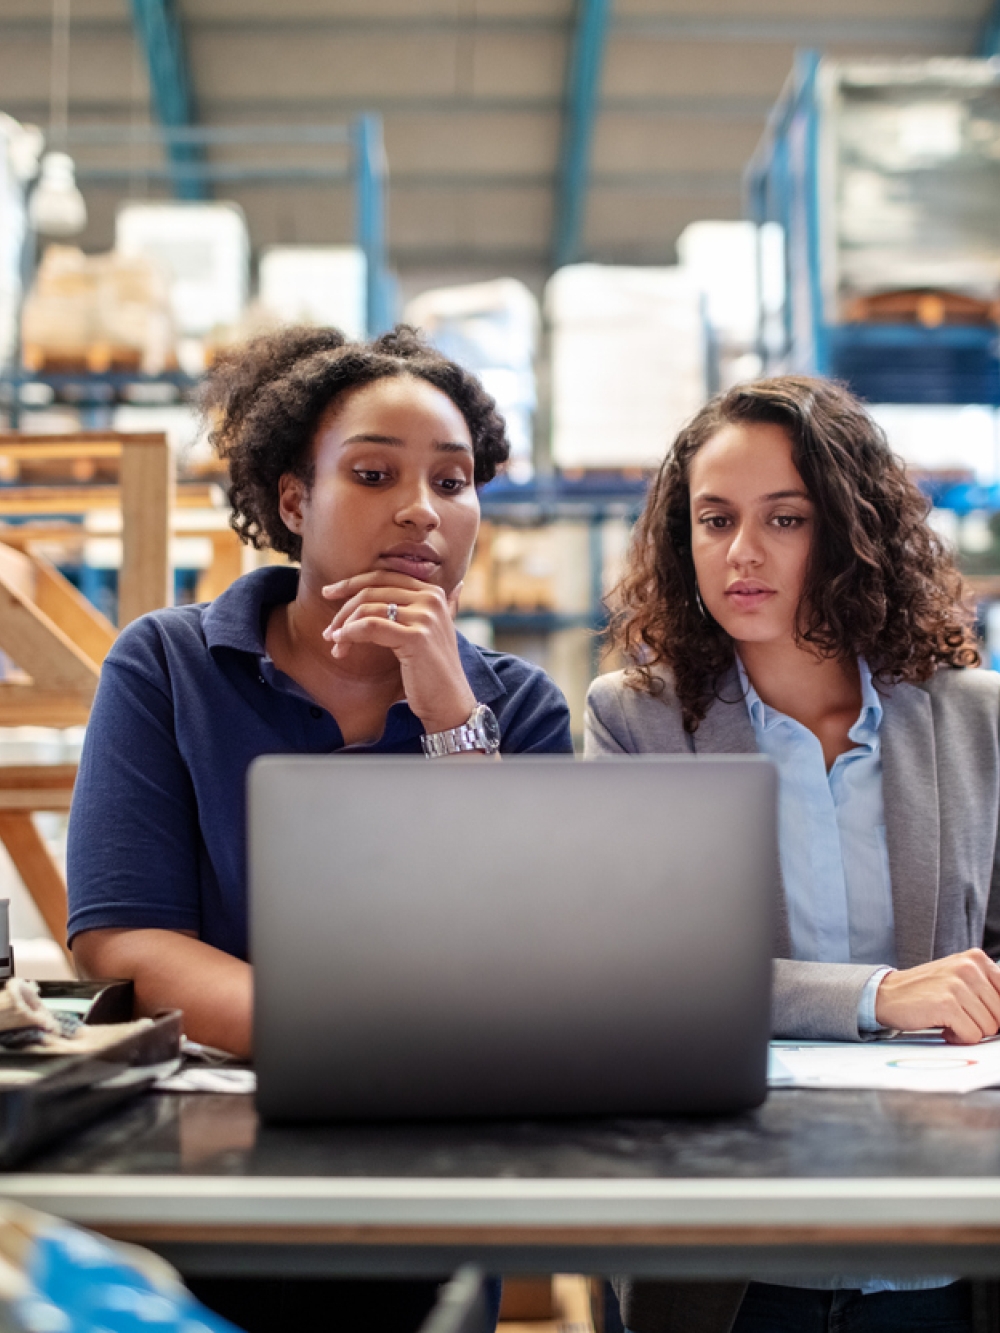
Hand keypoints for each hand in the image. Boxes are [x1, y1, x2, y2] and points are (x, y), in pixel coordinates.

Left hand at [321, 571, 475, 732]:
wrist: (449, 703)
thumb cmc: (434, 671)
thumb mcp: (433, 631)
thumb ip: (434, 607)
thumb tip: (456, 585)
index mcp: (433, 592)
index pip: (384, 576)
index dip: (352, 582)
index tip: (329, 594)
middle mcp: (431, 599)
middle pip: (372, 590)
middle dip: (343, 608)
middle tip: (329, 630)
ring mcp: (425, 617)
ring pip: (367, 609)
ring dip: (344, 627)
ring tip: (335, 644)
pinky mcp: (416, 638)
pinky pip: (370, 626)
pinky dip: (350, 634)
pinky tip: (341, 646)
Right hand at [874, 949, 999, 1043]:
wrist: (887, 994)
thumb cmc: (926, 990)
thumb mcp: (960, 977)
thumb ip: (986, 988)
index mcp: (976, 958)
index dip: (996, 1011)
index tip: (982, 1014)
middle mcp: (969, 967)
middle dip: (983, 1024)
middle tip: (962, 1018)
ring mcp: (957, 985)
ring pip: (989, 1027)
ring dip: (970, 1031)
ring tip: (950, 1020)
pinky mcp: (946, 1004)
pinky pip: (972, 1035)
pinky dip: (958, 1038)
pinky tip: (944, 1028)